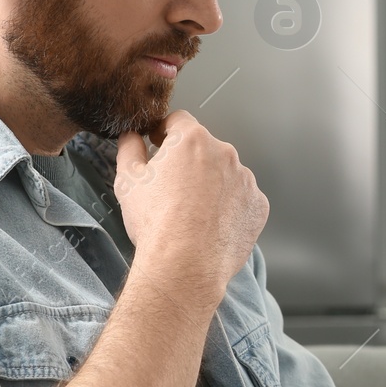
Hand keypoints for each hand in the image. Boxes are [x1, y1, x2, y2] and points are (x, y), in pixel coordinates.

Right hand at [114, 110, 269, 306]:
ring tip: (194, 212)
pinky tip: (213, 224)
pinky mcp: (258, 205)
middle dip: (190, 162)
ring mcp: (246, 180)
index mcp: (192, 140)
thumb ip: (130, 148)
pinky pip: (242, 199)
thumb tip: (131, 136)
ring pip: (226, 174)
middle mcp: (225, 153)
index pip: (178, 121)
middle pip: (205, 149)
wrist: (185, 265)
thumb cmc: (156, 223)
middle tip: (173, 189)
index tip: (159, 145)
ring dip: (212, 184)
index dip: (165, 133)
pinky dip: (230, 207)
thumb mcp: (128, 180)